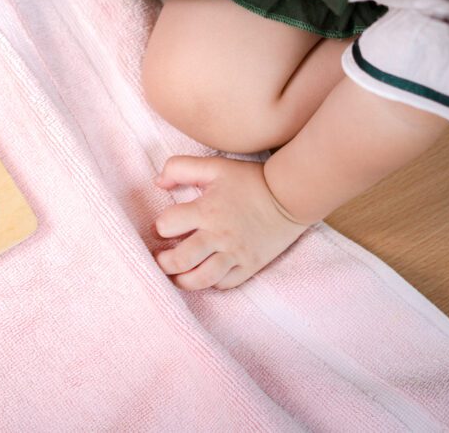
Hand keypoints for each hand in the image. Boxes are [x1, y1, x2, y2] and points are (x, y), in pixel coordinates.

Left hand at [153, 156, 308, 290]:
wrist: (291, 196)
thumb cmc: (249, 180)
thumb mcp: (214, 166)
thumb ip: (180, 168)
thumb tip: (157, 182)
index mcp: (207, 211)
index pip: (168, 225)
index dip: (161, 226)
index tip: (164, 227)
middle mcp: (219, 235)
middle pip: (181, 260)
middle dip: (163, 263)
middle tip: (160, 259)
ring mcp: (236, 254)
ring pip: (201, 279)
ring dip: (182, 280)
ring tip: (176, 274)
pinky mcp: (250, 266)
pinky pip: (225, 284)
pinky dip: (210, 283)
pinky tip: (204, 274)